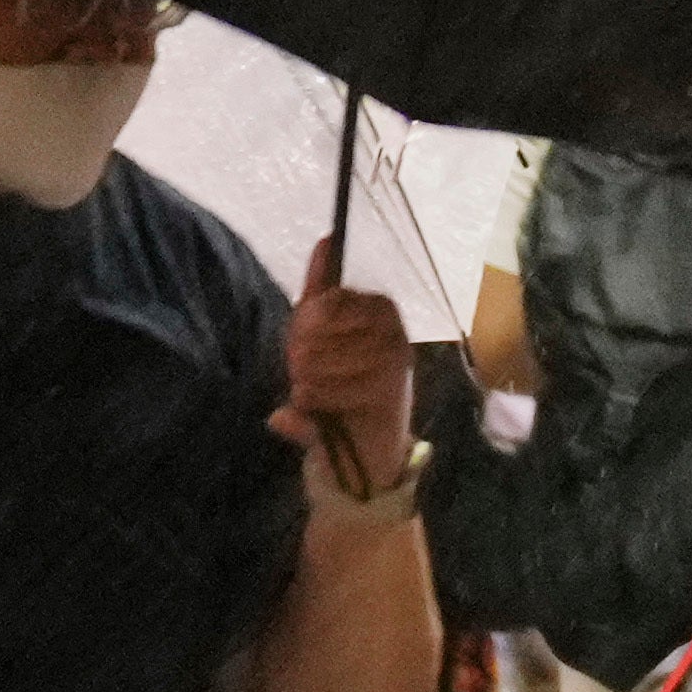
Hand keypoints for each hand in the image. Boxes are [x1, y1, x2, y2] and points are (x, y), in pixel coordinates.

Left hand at [281, 282, 413, 501]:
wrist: (362, 452)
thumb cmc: (338, 386)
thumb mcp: (320, 338)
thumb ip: (320, 292)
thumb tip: (327, 239)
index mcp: (377, 309)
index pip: (329, 298)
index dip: (305, 321)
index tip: (297, 342)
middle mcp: (393, 330)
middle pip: (325, 325)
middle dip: (302, 351)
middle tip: (299, 372)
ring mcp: (395, 360)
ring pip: (331, 355)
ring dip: (309, 376)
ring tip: (304, 389)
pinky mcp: (392, 390)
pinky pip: (342, 384)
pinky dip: (319, 397)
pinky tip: (312, 404)